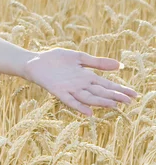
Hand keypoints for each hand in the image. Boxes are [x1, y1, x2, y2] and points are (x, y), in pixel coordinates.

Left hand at [22, 48, 138, 116]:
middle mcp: (80, 84)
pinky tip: (88, 112)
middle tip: (129, 101)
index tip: (134, 94)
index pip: (106, 84)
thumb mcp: (79, 57)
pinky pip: (69, 100)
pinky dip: (79, 106)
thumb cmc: (57, 59)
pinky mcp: (58, 91)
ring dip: (100, 101)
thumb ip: (97, 62)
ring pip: (88, 97)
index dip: (119, 89)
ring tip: (113, 104)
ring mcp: (69, 88)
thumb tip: (119, 65)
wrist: (35, 60)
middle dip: (114, 96)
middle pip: (100, 92)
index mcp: (86, 76)